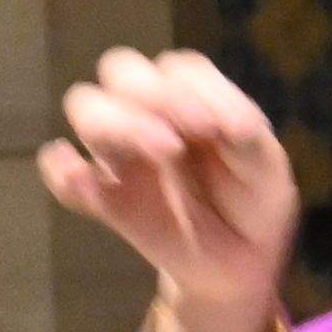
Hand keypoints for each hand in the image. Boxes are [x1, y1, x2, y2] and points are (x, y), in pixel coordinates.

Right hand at [38, 48, 297, 331]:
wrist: (238, 263)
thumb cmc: (254, 202)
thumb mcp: (269, 168)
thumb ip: (248, 138)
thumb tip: (226, 123)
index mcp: (192, 100)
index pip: (175, 69)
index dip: (189, 89)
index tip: (215, 128)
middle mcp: (149, 115)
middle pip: (120, 69)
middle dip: (145, 93)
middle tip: (179, 140)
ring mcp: (120, 154)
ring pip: (86, 107)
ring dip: (115, 124)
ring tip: (160, 157)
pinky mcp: (101, 198)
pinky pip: (62, 177)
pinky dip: (64, 174)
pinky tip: (85, 184)